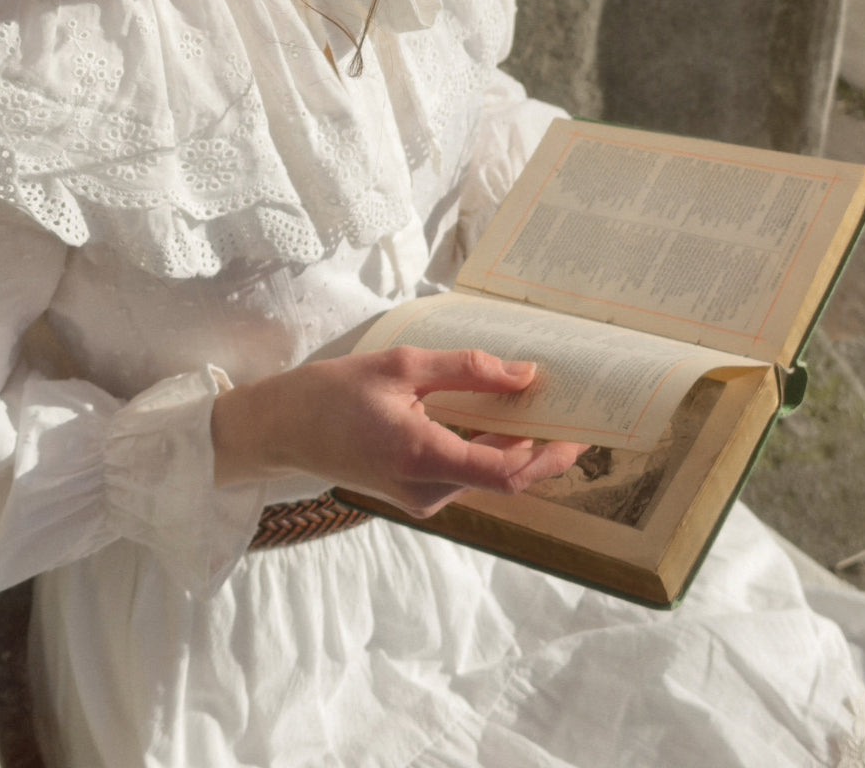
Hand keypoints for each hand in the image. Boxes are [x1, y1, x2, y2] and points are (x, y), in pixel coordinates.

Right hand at [211, 346, 586, 517]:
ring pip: (489, 477)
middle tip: (574, 405)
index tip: (581, 429)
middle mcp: (427, 490)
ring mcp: (423, 499)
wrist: (283, 430)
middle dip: (545, 445)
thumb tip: (525, 375)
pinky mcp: (418, 494)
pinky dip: (492, 449)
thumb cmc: (333, 393)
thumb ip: (466, 371)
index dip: (551, 455)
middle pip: (506, 477)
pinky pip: (469, 474)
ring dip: (519, 445)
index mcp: (421, 456)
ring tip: (542, 402)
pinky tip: (501, 416)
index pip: (506, 474)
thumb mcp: (401, 365)